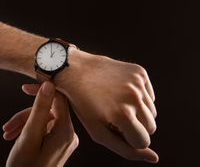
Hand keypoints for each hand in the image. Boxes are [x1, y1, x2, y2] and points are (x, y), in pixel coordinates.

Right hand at [3, 82, 78, 166]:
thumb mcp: (29, 136)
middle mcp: (69, 135)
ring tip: (7, 133)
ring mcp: (64, 140)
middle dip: (26, 114)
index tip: (24, 87)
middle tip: (8, 125)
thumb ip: (40, 109)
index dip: (42, 90)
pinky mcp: (58, 144)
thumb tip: (48, 83)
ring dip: (23, 123)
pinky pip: (43, 128)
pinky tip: (13, 136)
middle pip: (48, 110)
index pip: (59, 99)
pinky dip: (28, 130)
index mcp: (66, 132)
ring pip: (43, 119)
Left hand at [27, 48, 158, 162]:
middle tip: (113, 116)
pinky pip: (150, 96)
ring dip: (138, 112)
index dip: (128, 138)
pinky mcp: (140, 72)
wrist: (74, 70)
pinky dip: (139, 98)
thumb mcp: (97, 131)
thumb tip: (155, 158)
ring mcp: (137, 82)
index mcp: (122, 115)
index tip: (114, 128)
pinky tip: (120, 92)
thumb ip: (126, 150)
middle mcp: (133, 97)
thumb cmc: (84, 104)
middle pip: (151, 127)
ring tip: (115, 104)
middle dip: (135, 126)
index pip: (143, 142)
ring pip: (152, 112)